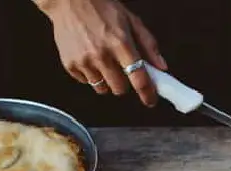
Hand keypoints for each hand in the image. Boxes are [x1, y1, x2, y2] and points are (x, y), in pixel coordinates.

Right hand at [39, 0, 166, 105]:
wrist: (69, 0)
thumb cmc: (101, 7)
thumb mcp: (131, 20)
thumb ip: (148, 45)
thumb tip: (161, 66)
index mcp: (120, 43)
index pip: (139, 79)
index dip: (147, 93)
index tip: (150, 100)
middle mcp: (101, 54)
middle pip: (120, 89)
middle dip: (124, 83)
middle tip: (122, 70)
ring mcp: (84, 61)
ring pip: (102, 88)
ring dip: (107, 80)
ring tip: (103, 61)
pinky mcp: (70, 64)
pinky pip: (86, 82)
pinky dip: (91, 75)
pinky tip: (90, 58)